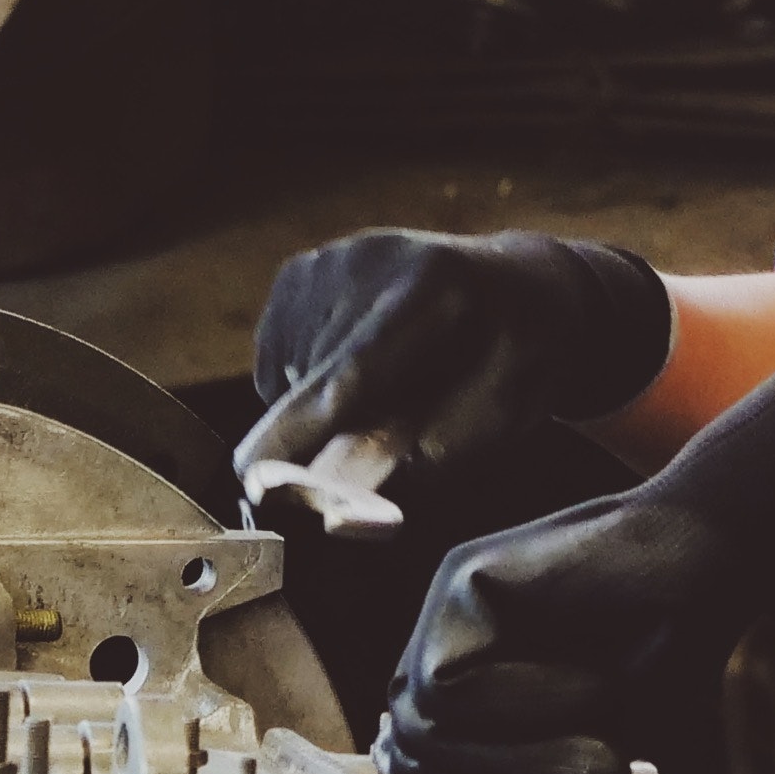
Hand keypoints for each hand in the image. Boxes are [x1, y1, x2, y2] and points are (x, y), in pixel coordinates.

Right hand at [231, 232, 673, 507]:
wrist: (521, 288)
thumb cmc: (517, 363)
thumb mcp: (500, 419)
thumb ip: (423, 464)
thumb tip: (339, 515)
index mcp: (438, 287)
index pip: (353, 372)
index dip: (301, 430)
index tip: (253, 478)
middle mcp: (372, 258)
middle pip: (312, 380)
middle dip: (326, 434)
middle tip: (395, 431)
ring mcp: (330, 259)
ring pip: (286, 377)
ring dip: (321, 408)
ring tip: (392, 387)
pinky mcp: (301, 271)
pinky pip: (278, 359)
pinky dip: (307, 382)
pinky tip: (363, 368)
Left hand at [378, 358, 774, 773]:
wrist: (711, 563)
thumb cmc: (661, 655)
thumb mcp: (582, 745)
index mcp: (471, 689)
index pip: (412, 768)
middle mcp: (448, 646)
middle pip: (410, 754)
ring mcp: (448, 610)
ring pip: (423, 726)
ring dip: (522, 756)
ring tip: (605, 744)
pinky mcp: (461, 579)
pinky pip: (444, 684)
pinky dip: (520, 705)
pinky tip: (588, 681)